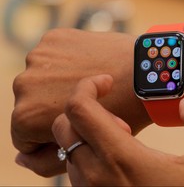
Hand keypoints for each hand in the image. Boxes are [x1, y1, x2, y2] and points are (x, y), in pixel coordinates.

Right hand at [11, 29, 150, 176]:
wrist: (144, 74)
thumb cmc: (120, 115)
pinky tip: (89, 65)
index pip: (24, 136)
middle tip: (85, 105)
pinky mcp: (54, 37)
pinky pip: (54, 56)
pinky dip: (66, 62)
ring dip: (58, 83)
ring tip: (88, 83)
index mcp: (25, 116)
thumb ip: (47, 162)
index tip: (73, 126)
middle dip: (52, 108)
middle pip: (31, 104)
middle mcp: (24, 84)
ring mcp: (38, 56)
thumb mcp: (83, 147)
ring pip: (42, 79)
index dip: (49, 135)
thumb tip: (22, 158)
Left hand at [52, 75, 183, 185]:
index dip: (87, 86)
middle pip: (64, 125)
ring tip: (123, 138)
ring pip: (67, 146)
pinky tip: (118, 158)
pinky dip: (88, 151)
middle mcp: (95, 174)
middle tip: (119, 117)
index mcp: (119, 157)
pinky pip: (75, 166)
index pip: (78, 108)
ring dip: (88, 132)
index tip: (106, 82)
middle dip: (86, 108)